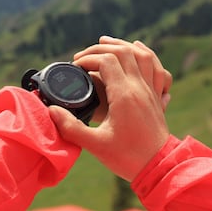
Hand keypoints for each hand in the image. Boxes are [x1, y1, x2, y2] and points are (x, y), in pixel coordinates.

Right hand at [49, 36, 171, 180]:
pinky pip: (156, 67)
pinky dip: (147, 54)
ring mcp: (151, 90)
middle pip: (123, 51)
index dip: (88, 59)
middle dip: (101, 48)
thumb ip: (71, 127)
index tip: (76, 67)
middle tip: (84, 55)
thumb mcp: (95, 145)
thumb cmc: (128, 157)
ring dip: (123, 45)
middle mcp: (139, 87)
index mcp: (124, 95)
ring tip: (107, 42)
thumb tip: (51, 112)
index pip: (106, 61)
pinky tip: (138, 49)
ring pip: (142, 55)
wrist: (159, 168)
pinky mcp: (156, 96)